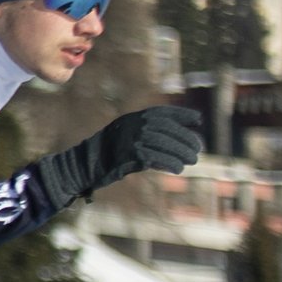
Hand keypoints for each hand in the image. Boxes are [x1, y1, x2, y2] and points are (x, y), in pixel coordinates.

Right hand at [33, 105, 202, 209]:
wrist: (83, 165)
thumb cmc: (107, 154)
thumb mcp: (125, 135)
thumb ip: (145, 133)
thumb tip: (176, 138)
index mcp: (132, 117)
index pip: (162, 112)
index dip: (181, 115)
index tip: (198, 120)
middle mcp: (132, 125)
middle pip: (167, 130)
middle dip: (186, 139)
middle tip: (197, 150)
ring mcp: (129, 139)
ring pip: (164, 144)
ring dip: (181, 153)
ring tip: (190, 161)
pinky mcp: (128, 155)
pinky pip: (156, 158)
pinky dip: (169, 163)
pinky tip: (177, 169)